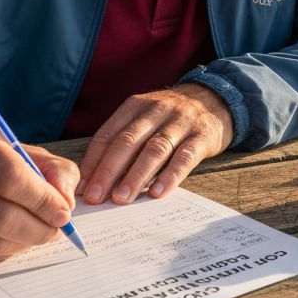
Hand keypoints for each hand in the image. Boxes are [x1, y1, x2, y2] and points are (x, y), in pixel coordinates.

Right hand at [0, 129, 78, 260]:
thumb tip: (66, 202)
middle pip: (0, 216)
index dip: (42, 200)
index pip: (11, 178)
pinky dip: (7, 250)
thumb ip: (56, 171)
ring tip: (39, 234)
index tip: (63, 213)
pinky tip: (16, 239)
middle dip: (38, 229)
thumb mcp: (26, 153)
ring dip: (25, 243)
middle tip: (56, 230)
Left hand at [76, 84, 233, 205]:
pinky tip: (157, 193)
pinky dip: (170, 176)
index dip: (93, 162)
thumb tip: (95, 179)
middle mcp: (156, 110)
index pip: (108, 134)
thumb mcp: (145, 118)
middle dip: (108, 171)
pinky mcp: (202, 135)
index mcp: (135, 106)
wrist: (215, 99)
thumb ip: (123, 141)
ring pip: (154, 149)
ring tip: (122, 199)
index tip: (81, 188)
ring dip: (135, 176)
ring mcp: (181, 122)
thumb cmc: (170, 117)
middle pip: (128, 142)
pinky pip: (185, 157)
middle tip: (95, 197)